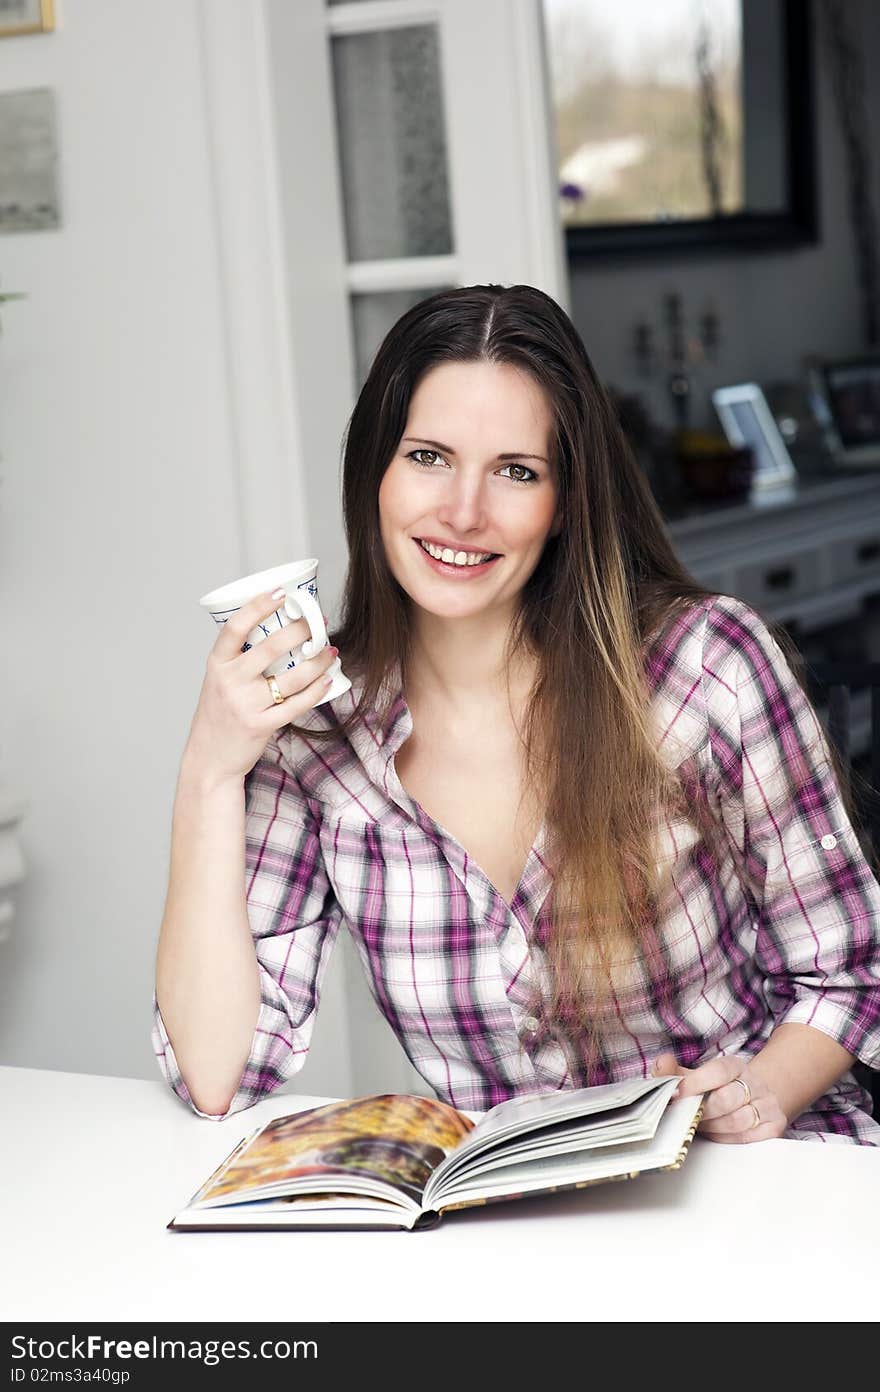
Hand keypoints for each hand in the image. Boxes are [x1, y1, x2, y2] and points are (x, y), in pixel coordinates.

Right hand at [182, 590, 339, 786]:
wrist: (209, 759)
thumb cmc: (219, 715)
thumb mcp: (219, 681)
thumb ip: (240, 660)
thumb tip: (280, 632)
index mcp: (216, 665)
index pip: (235, 627)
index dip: (258, 606)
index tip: (280, 592)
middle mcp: (229, 682)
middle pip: (270, 647)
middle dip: (300, 630)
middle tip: (318, 622)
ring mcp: (245, 704)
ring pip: (291, 677)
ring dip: (317, 661)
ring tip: (330, 651)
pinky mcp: (261, 725)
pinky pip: (296, 704)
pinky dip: (316, 690)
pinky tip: (328, 679)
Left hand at [651, 1052, 787, 1143]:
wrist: (754, 1099)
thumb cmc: (719, 1090)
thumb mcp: (697, 1077)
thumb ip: (675, 1073)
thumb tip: (661, 1064)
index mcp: (735, 1066)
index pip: (717, 1071)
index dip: (695, 1084)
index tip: (676, 1095)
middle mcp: (756, 1083)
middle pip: (727, 1099)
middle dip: (702, 1111)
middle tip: (686, 1117)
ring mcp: (768, 1105)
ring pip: (737, 1121)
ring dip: (712, 1127)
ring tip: (700, 1126)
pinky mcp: (774, 1127)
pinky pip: (747, 1138)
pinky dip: (727, 1139)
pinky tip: (717, 1134)